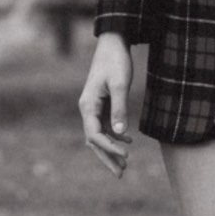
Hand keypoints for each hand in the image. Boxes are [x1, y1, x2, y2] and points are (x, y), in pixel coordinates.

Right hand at [78, 33, 133, 178]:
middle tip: (121, 174)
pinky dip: (115, 135)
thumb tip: (120, 134)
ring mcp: (93, 106)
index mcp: (87, 105)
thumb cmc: (116, 60)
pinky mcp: (101, 103)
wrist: (114, 41)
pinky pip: (105, 125)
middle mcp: (87, 108)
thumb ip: (119, 109)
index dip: (109, 148)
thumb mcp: (119, 84)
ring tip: (125, 165)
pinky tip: (127, 140)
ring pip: (99, 134)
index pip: (94, 136)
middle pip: (94, 140)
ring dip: (111, 149)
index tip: (127, 155)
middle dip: (107, 157)